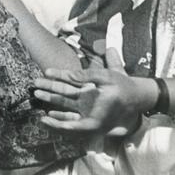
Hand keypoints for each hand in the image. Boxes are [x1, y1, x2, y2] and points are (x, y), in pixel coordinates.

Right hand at [33, 48, 151, 135]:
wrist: (138, 105)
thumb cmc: (127, 89)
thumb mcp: (120, 74)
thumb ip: (112, 62)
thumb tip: (108, 48)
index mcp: (89, 87)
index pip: (70, 80)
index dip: (59, 75)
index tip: (47, 71)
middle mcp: (85, 100)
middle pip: (63, 94)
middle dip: (48, 89)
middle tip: (35, 84)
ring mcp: (86, 112)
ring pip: (64, 108)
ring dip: (50, 103)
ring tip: (37, 99)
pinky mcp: (90, 125)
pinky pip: (71, 126)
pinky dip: (58, 123)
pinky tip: (47, 119)